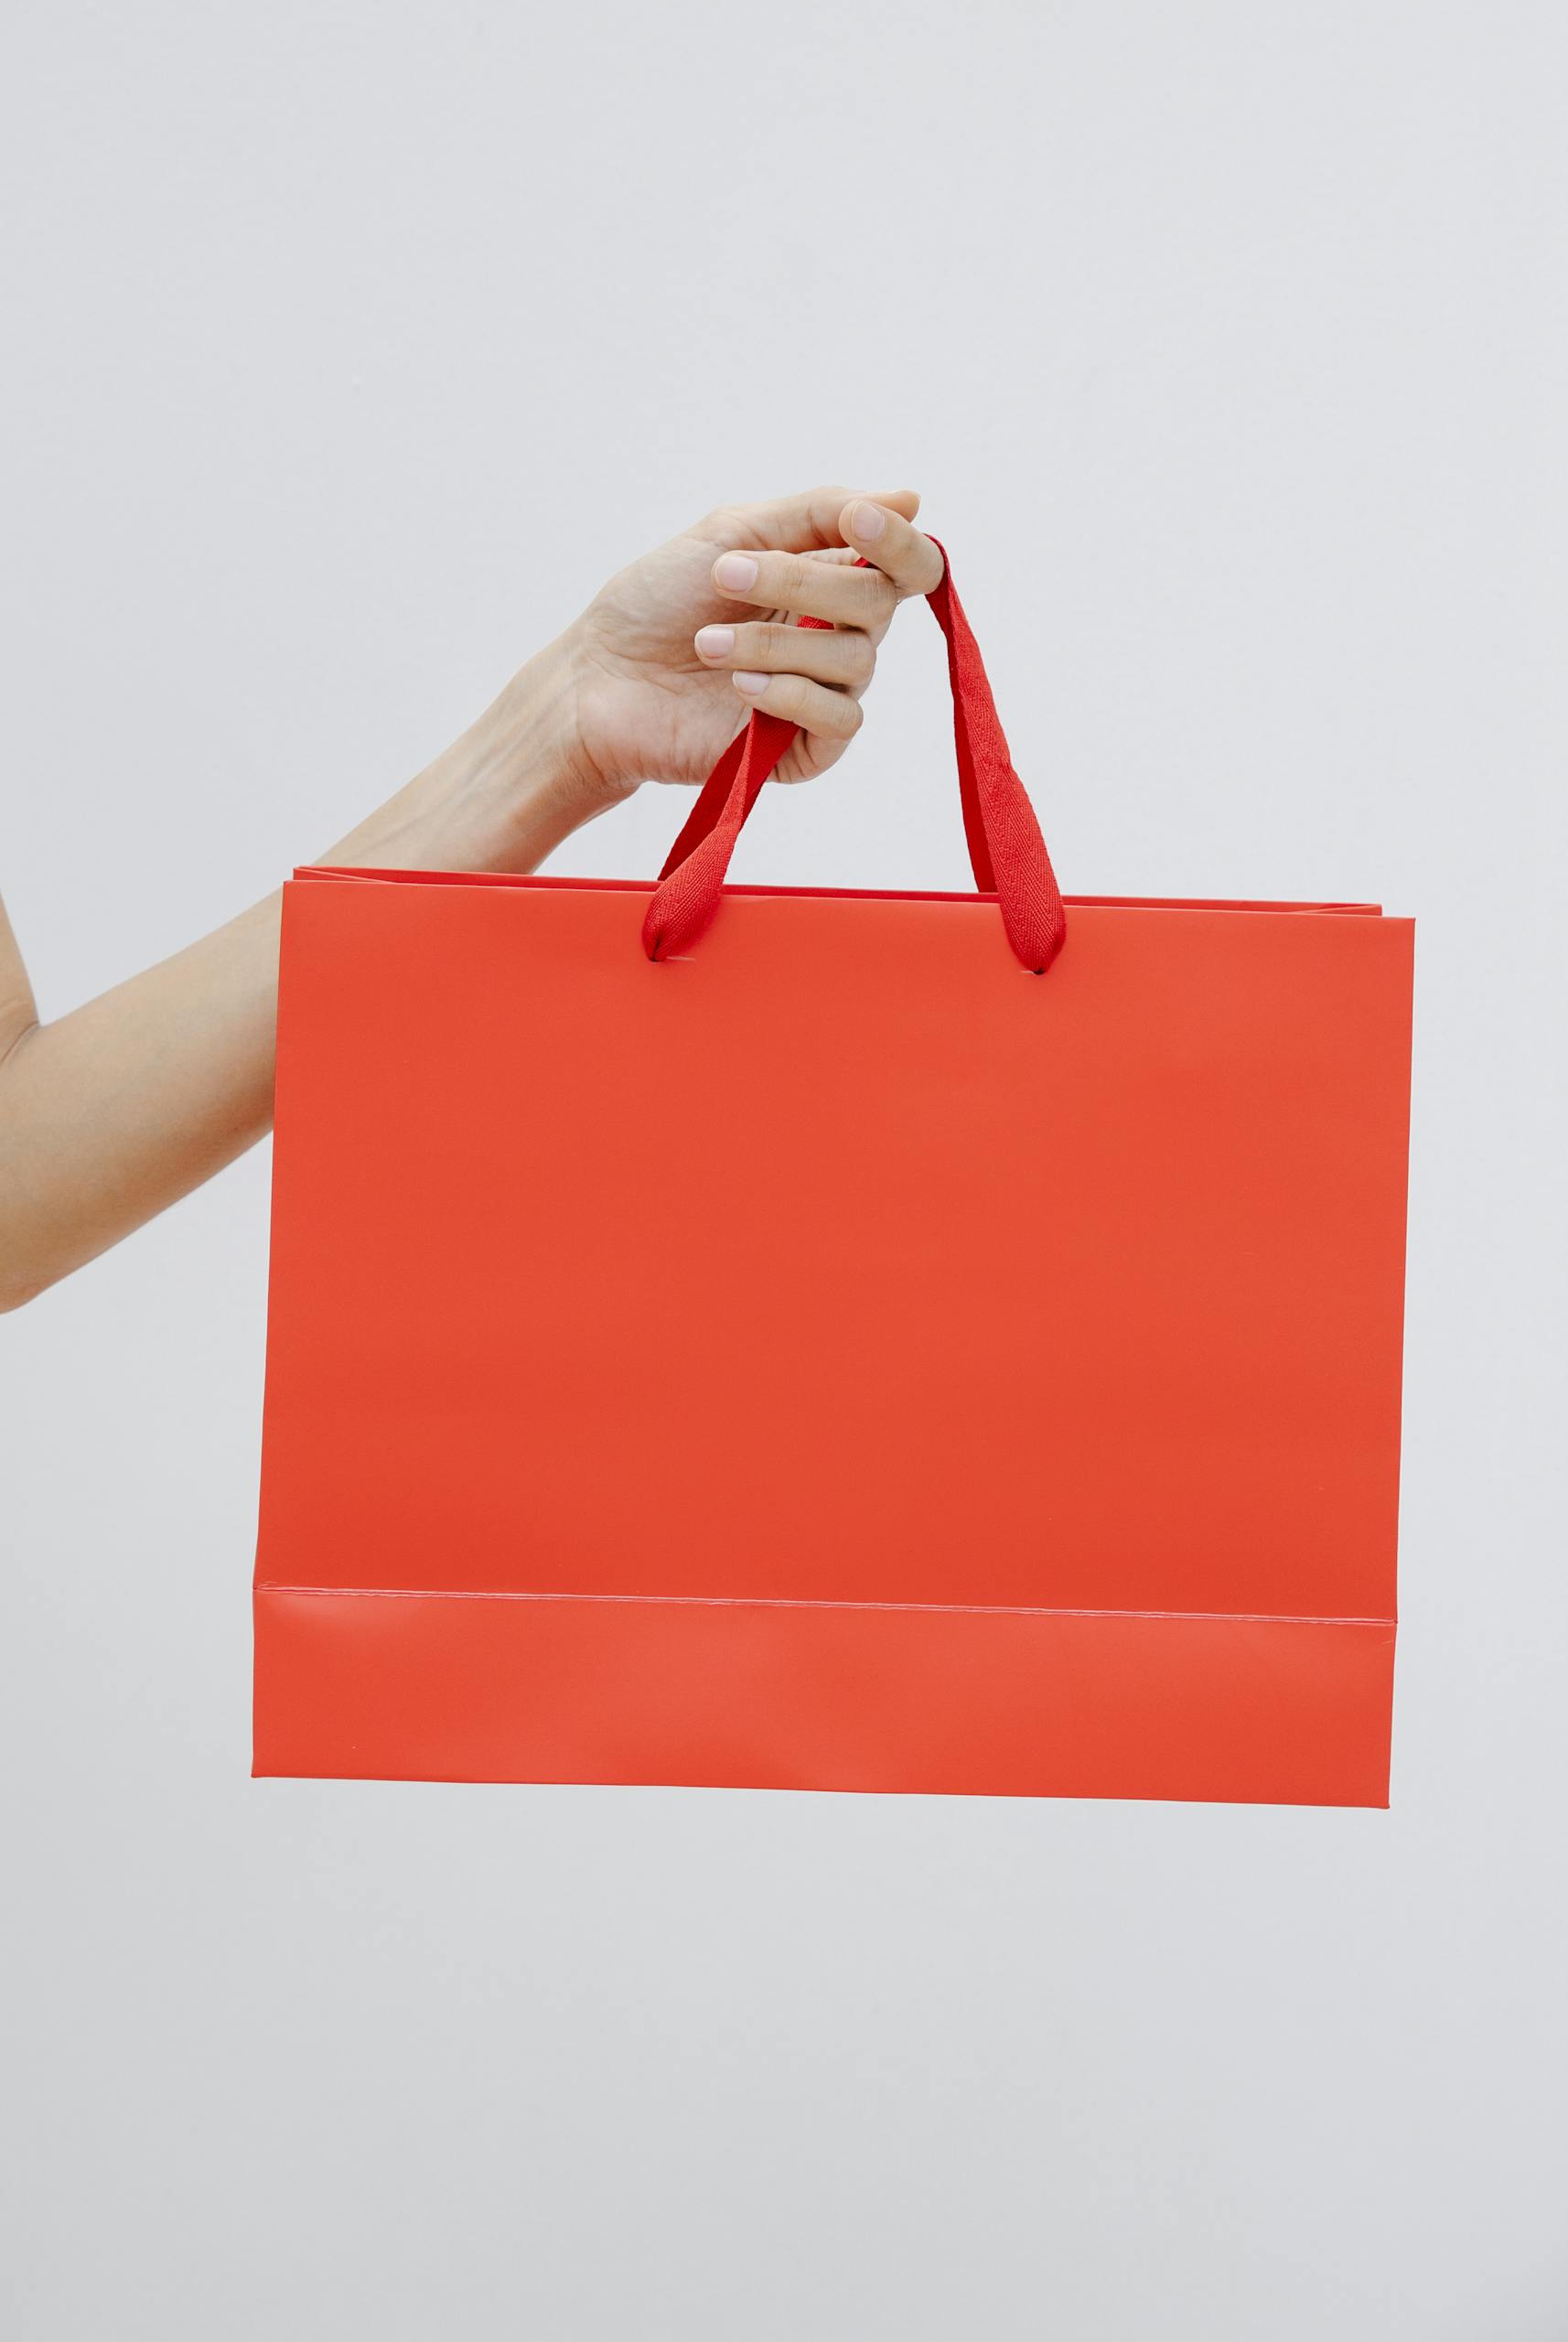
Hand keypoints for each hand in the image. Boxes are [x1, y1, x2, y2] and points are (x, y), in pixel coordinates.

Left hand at [563, 485, 945, 797]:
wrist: (598, 680)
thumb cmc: (658, 602)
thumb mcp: (732, 533)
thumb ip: (818, 513)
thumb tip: (913, 497)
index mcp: (831, 579)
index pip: (907, 564)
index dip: (898, 540)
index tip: (855, 518)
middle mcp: (839, 635)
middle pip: (879, 603)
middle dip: (802, 582)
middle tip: (725, 575)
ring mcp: (823, 693)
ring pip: (854, 660)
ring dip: (773, 643)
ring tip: (705, 644)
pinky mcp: (804, 749)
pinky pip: (839, 719)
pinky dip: (790, 695)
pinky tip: (739, 689)